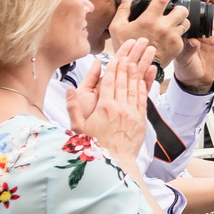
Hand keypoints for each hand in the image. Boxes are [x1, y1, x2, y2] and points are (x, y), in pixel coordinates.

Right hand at [68, 38, 156, 165]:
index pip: (109, 81)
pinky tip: (145, 78)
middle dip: (129, 62)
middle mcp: (120, 107)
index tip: (117, 55)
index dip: (114, 67)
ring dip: (138, 71)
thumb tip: (69, 90)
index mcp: (105, 107)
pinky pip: (143, 99)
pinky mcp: (141, 120)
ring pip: (135, 87)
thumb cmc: (93, 147)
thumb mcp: (77, 128)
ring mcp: (132, 113)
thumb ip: (73, 107)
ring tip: (140, 58)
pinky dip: (144, 86)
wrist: (114, 164)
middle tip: (133, 49)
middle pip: (124, 80)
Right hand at [108, 0, 188, 62]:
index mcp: (149, 19)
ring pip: (185, 22)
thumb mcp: (117, 27)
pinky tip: (168, 36)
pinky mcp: (178, 46)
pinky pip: (183, 35)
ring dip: (179, 21)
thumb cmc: (126, 47)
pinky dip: (177, 34)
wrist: (137, 68)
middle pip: (181, 9)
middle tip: (170, 12)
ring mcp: (173, 37)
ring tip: (170, 24)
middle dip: (177, 8)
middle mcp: (164, 27)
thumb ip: (123, 9)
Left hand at [172, 12, 213, 91]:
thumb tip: (193, 42)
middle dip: (200, 1)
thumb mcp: (183, 60)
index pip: (184, 15)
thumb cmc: (186, 68)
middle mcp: (195, 30)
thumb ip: (188, 50)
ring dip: (211, 5)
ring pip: (209, 16)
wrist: (199, 78)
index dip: (187, 5)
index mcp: (184, 32)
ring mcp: (207, 33)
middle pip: (198, 12)